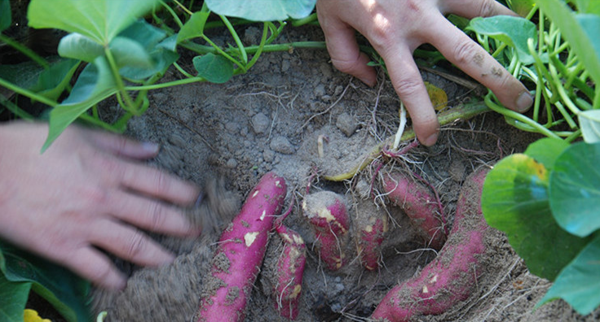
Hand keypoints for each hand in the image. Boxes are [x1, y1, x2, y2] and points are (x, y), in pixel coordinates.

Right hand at [0, 122, 199, 289]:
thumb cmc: (32, 146)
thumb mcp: (79, 134)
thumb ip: (120, 145)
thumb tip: (153, 150)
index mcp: (109, 169)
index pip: (158, 183)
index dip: (183, 193)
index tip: (198, 199)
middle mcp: (105, 198)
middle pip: (154, 216)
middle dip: (181, 225)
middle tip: (198, 232)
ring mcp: (85, 225)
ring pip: (133, 245)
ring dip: (158, 256)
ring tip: (173, 262)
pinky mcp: (63, 246)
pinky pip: (95, 268)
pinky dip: (113, 278)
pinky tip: (125, 284)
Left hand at [317, 0, 532, 145]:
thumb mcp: (329, 21)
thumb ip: (344, 55)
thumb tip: (369, 78)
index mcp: (387, 35)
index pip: (410, 85)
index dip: (424, 115)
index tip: (432, 137)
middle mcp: (417, 16)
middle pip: (466, 54)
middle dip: (497, 80)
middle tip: (521, 101)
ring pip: (483, 10)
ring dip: (507, 30)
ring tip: (525, 48)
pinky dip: (492, 3)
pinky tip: (505, 14)